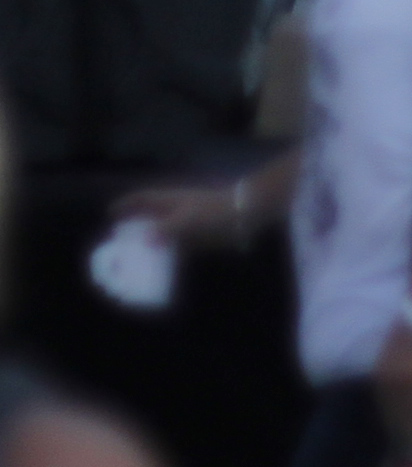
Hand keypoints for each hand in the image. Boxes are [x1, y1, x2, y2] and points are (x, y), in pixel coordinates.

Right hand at [110, 183, 251, 249]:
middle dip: (132, 226)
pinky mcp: (197, 237)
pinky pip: (174, 246)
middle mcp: (175, 210)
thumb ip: (166, 229)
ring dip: (147, 243)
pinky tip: (156, 267)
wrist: (246, 214)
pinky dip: (164, 254)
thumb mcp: (188, 219)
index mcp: (169, 200)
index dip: (126, 204)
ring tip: (129, 258)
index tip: (109, 213)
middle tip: (115, 241)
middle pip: (148, 217)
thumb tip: (145, 240)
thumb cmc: (215, 211)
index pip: (142, 199)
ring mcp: (186, 224)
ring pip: (160, 233)